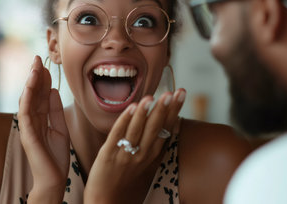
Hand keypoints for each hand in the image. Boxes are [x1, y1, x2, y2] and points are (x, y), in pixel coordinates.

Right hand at [18, 55, 69, 202]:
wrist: (54, 178)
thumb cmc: (56, 155)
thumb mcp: (61, 128)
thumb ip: (56, 110)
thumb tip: (53, 90)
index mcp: (40, 118)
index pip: (40, 94)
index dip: (42, 79)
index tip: (45, 63)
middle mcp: (32, 120)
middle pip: (32, 94)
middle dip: (35, 75)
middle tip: (38, 57)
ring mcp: (28, 127)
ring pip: (27, 100)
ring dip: (30, 83)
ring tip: (34, 67)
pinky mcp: (27, 135)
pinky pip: (25, 114)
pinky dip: (26, 99)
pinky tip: (29, 87)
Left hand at [84, 88, 185, 203]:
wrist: (106, 197)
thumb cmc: (126, 174)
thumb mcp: (146, 158)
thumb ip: (156, 139)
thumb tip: (171, 119)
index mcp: (153, 152)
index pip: (166, 127)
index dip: (174, 110)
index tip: (181, 93)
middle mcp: (142, 153)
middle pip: (155, 128)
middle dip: (163, 110)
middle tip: (171, 93)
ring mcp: (125, 154)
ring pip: (137, 130)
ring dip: (144, 113)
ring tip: (151, 98)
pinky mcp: (108, 154)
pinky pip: (118, 135)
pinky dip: (124, 121)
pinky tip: (131, 108)